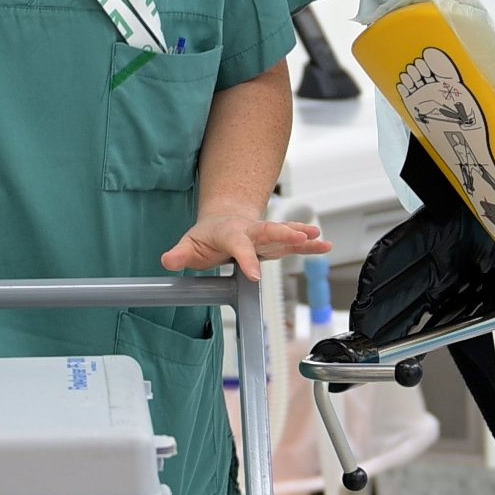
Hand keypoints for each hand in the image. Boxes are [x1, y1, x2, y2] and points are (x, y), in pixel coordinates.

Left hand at [161, 208, 328, 281]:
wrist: (225, 218)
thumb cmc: (208, 236)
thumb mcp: (189, 244)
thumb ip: (180, 254)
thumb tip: (168, 260)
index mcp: (230, 234)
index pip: (239, 247)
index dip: (247, 261)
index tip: (255, 276)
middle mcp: (252, 232)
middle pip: (268, 231)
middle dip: (283, 233)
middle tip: (298, 238)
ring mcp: (267, 236)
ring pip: (285, 234)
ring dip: (302, 235)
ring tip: (318, 237)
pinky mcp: (277, 242)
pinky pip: (295, 243)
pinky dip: (311, 245)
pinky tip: (326, 246)